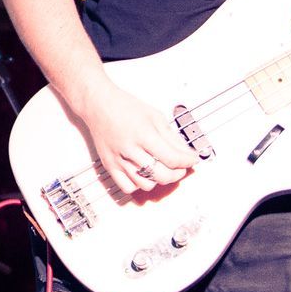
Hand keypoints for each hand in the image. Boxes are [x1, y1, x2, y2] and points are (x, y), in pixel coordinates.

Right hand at [68, 73, 194, 196]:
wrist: (98, 104)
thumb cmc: (125, 107)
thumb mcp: (155, 116)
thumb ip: (172, 137)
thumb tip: (186, 153)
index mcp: (143, 134)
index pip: (172, 158)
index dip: (187, 161)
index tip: (192, 159)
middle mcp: (130, 149)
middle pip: (161, 175)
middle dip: (176, 173)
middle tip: (180, 167)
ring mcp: (118, 159)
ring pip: (145, 184)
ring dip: (158, 180)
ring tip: (160, 169)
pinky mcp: (109, 165)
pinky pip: (127, 187)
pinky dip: (138, 184)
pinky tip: (142, 174)